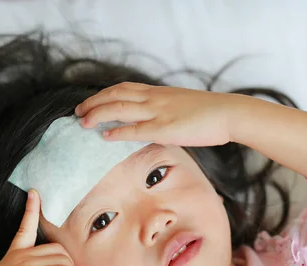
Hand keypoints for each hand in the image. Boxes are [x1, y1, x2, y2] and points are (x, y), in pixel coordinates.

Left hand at [75, 82, 254, 146]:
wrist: (229, 113)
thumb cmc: (210, 112)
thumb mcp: (183, 105)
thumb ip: (167, 110)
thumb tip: (157, 121)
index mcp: (159, 92)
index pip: (124, 88)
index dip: (104, 94)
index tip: (91, 101)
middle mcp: (155, 98)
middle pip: (115, 95)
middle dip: (93, 102)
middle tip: (78, 111)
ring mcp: (158, 112)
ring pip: (119, 109)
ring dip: (98, 114)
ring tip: (83, 122)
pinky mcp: (165, 128)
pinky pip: (134, 129)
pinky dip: (116, 132)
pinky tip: (104, 136)